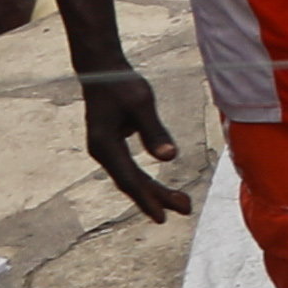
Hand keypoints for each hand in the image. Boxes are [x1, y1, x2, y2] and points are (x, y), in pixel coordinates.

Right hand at [76, 65, 192, 225]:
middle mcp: (102, 151)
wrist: (102, 70)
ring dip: (153, 192)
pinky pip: (129, 170)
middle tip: (185, 210)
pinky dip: (145, 181)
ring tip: (181, 203)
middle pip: (131, 182)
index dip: (147, 199)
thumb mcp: (141, 104)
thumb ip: (154, 131)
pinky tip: (159, 190)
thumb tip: (169, 158)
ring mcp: (105, 150)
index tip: (163, 217)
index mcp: (105, 145)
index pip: (129, 179)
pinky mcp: (112, 145)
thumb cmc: (122, 84)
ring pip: (130, 178)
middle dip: (157, 198)